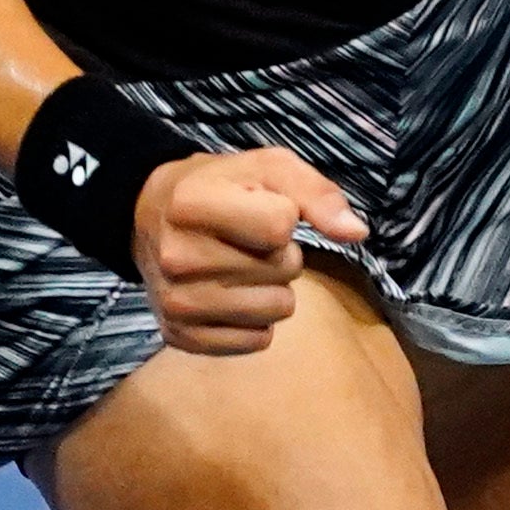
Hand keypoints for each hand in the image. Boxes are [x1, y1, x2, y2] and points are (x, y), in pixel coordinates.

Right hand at [133, 146, 369, 356]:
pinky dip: (255, 321)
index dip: (285, 217)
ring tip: (241, 266)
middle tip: (248, 239)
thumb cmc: (222, 187)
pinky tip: (231, 295)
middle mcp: (178, 256)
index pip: (279, 227)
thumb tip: (356, 232)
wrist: (153, 216)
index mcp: (193, 204)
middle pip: (282, 270)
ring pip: (275, 310)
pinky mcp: (180, 336)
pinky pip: (256, 342)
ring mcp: (176, 302)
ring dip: (271, 288)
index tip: (261, 208)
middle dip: (280, 254)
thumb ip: (317, 193)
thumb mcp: (268, 168)